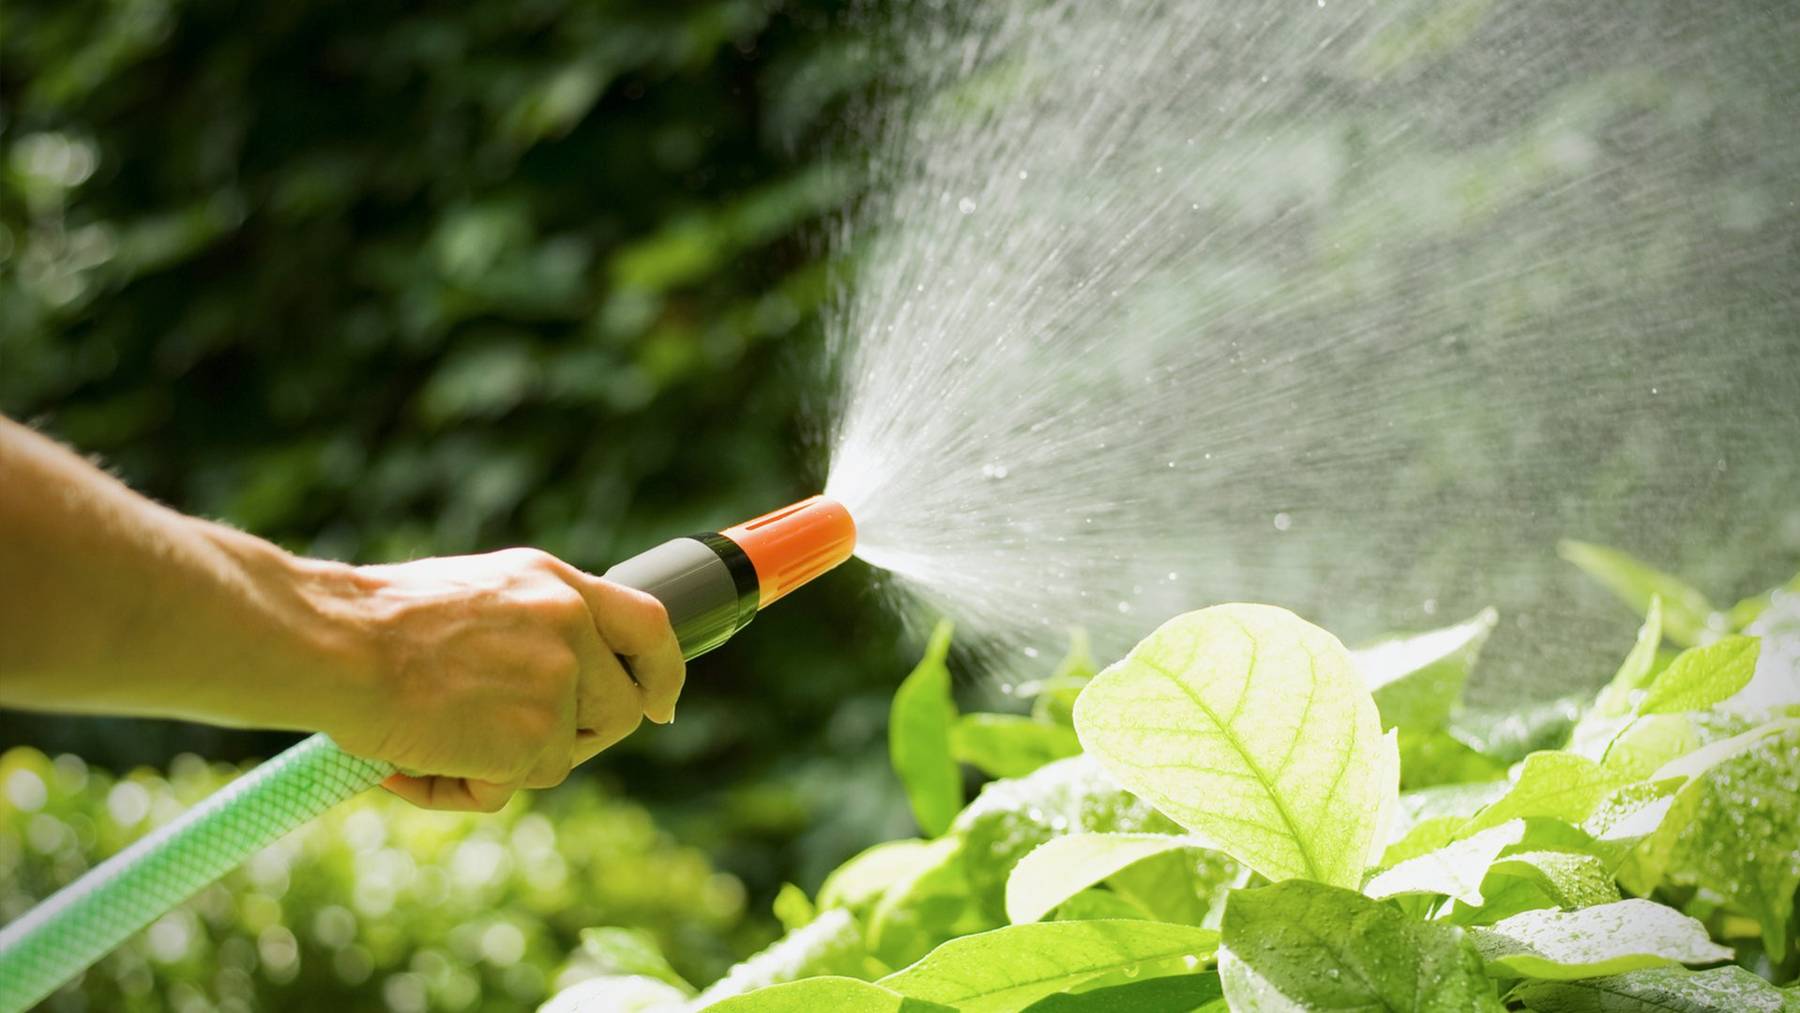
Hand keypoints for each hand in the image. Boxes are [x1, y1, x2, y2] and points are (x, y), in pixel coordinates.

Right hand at [323, 548, 683, 811]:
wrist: (336, 645)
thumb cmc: (378, 624)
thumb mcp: (481, 593)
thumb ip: (534, 625)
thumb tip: (562, 678)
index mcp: (557, 585)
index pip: (650, 624)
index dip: (663, 672)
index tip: (660, 704)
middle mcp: (570, 628)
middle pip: (619, 710)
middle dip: (575, 740)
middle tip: (509, 744)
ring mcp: (558, 683)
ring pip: (561, 757)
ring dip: (506, 766)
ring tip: (432, 742)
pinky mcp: (534, 739)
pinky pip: (512, 788)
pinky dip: (463, 790)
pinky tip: (413, 763)